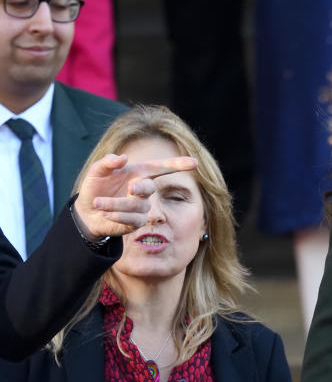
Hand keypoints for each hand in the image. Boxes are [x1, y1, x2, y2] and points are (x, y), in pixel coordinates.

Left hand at [74, 152, 197, 237]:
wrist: (88, 212)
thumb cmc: (95, 188)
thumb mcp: (96, 172)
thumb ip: (107, 163)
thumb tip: (122, 158)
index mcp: (138, 173)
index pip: (161, 168)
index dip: (178, 165)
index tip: (194, 163)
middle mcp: (143, 190)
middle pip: (150, 187)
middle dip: (141, 187)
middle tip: (130, 187)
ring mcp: (142, 207)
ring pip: (136, 205)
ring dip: (116, 204)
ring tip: (98, 203)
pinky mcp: (137, 223)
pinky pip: (132, 220)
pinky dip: (117, 215)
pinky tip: (105, 213)